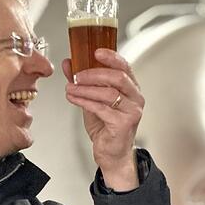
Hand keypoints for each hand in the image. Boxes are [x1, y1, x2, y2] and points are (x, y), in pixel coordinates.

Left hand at [63, 49, 142, 190]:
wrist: (112, 153)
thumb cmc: (106, 126)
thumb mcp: (92, 99)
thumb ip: (82, 81)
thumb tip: (69, 63)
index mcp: (131, 88)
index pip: (125, 66)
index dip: (111, 57)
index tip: (96, 51)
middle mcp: (135, 98)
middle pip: (117, 77)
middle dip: (94, 73)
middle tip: (77, 74)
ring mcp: (132, 111)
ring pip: (108, 93)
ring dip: (85, 89)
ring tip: (70, 87)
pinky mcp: (123, 124)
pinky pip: (102, 108)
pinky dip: (84, 101)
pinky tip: (73, 98)